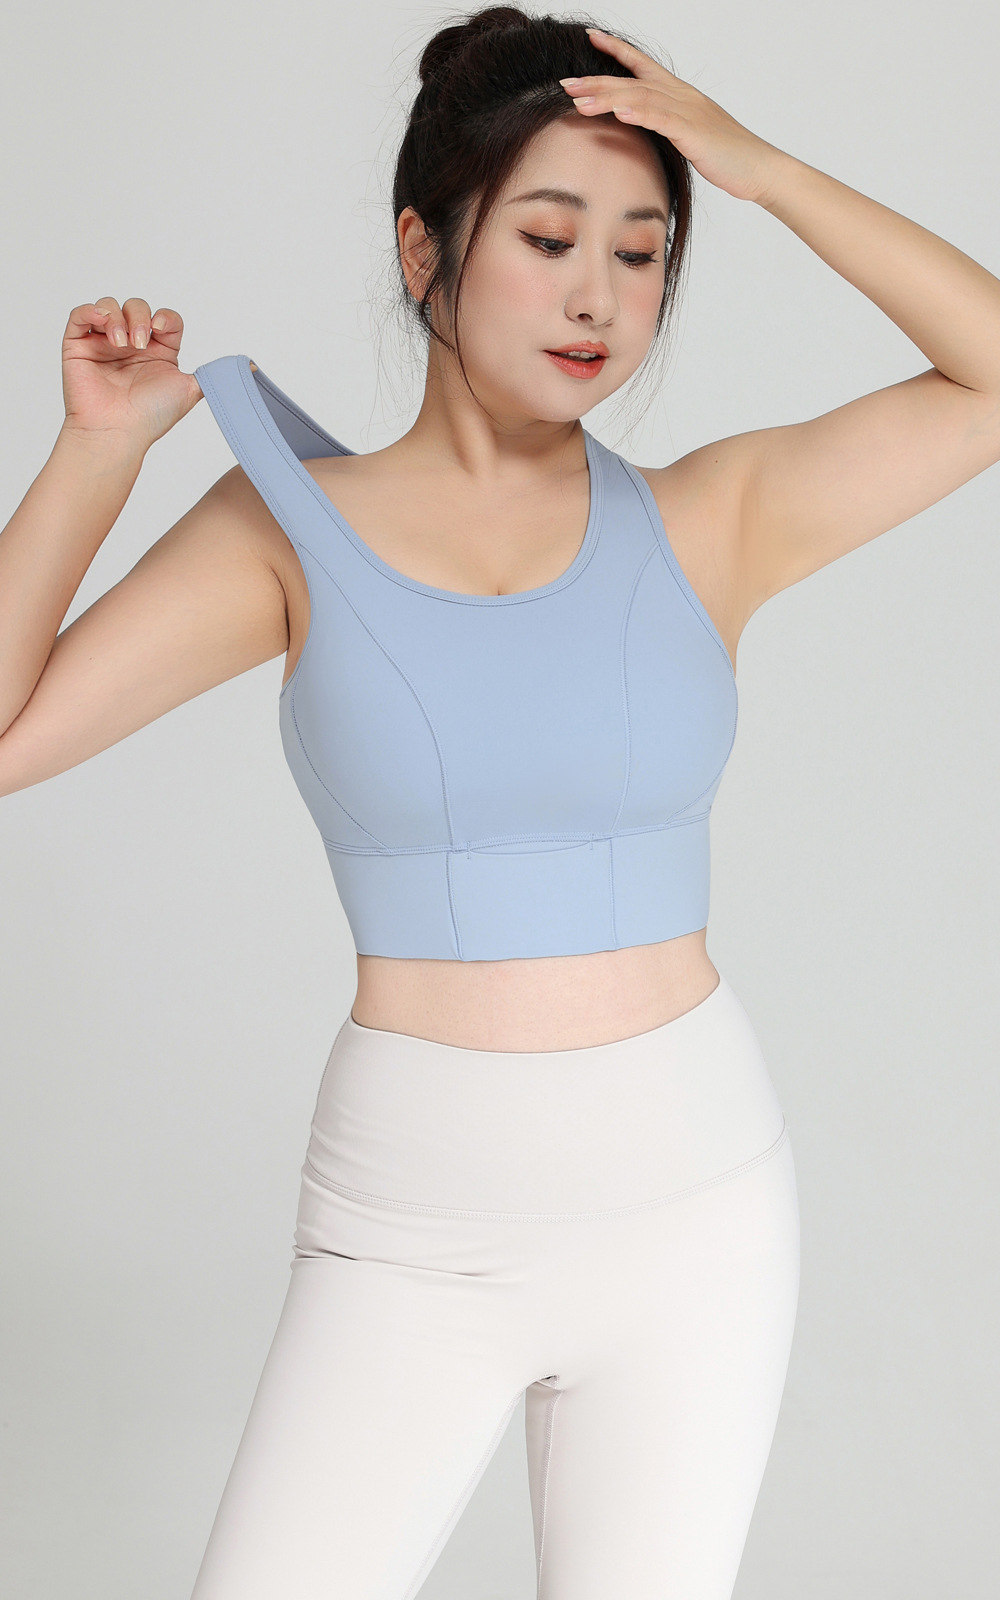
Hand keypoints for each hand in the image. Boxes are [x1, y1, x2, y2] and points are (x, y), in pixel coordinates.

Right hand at [60, 296, 202, 449]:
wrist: (118, 432)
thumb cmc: (150, 416)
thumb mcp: (191, 390)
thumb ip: (213, 375)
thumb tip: (250, 370)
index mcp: (158, 353)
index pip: (165, 319)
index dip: (165, 318)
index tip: (162, 331)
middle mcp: (131, 346)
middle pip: (136, 307)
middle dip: (140, 318)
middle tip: (140, 343)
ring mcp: (103, 345)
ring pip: (110, 306)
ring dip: (118, 318)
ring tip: (122, 343)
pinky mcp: (78, 346)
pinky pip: (81, 314)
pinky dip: (92, 310)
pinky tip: (104, 323)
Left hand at [559, 26, 784, 204]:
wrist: (759, 168)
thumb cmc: (727, 156)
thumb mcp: (690, 136)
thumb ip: (666, 127)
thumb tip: (644, 128)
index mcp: (679, 94)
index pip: (642, 65)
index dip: (616, 50)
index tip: (590, 38)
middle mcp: (681, 96)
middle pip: (632, 82)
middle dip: (596, 81)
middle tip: (565, 83)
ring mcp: (688, 112)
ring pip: (640, 98)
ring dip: (607, 98)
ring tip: (579, 102)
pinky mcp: (694, 133)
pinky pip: (662, 119)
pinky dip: (639, 114)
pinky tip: (618, 114)